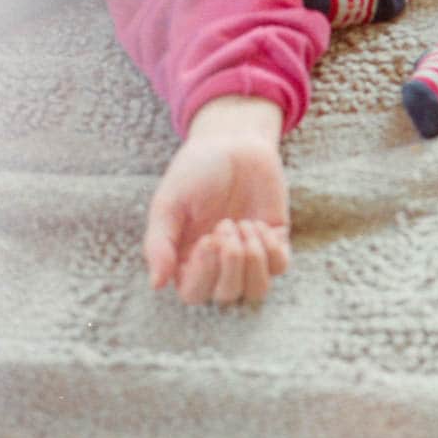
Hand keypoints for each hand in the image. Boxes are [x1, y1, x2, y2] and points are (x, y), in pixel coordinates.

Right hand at [144, 96, 290, 305]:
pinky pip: (280, 266)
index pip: (194, 293)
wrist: (231, 142)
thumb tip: (156, 285)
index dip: (204, 273)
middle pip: (227, 295)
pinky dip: (272, 250)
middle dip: (230, 264)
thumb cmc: (194, 172)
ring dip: (253, 261)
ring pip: (257, 290)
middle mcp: (218, 264)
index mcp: (186, 260)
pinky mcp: (274, 240)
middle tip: (225, 224)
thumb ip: (159, 244)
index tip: (208, 239)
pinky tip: (259, 224)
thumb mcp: (168, 204)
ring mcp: (248, 255)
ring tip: (244, 225)